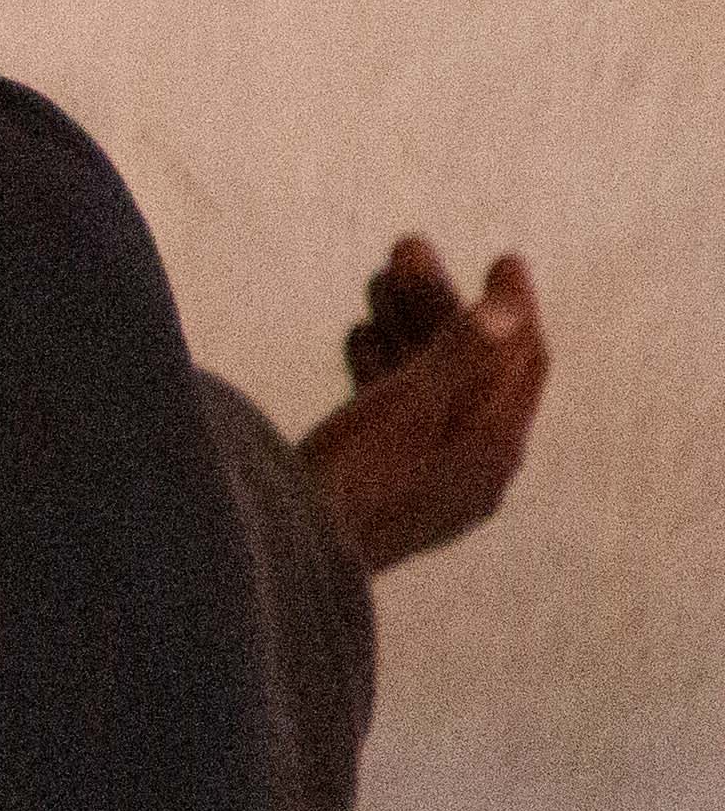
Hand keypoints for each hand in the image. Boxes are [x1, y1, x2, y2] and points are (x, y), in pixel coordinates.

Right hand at [306, 238, 549, 573]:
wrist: (288, 560)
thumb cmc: (354, 480)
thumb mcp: (410, 407)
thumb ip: (461, 355)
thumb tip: (507, 308)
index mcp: (494, 447)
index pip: (522, 361)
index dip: (515, 305)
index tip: (503, 259)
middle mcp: (472, 467)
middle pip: (469, 369)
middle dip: (438, 304)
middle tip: (406, 250)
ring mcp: (427, 479)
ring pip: (427, 390)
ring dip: (405, 330)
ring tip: (374, 282)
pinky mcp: (382, 487)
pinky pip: (396, 417)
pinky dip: (383, 371)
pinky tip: (356, 338)